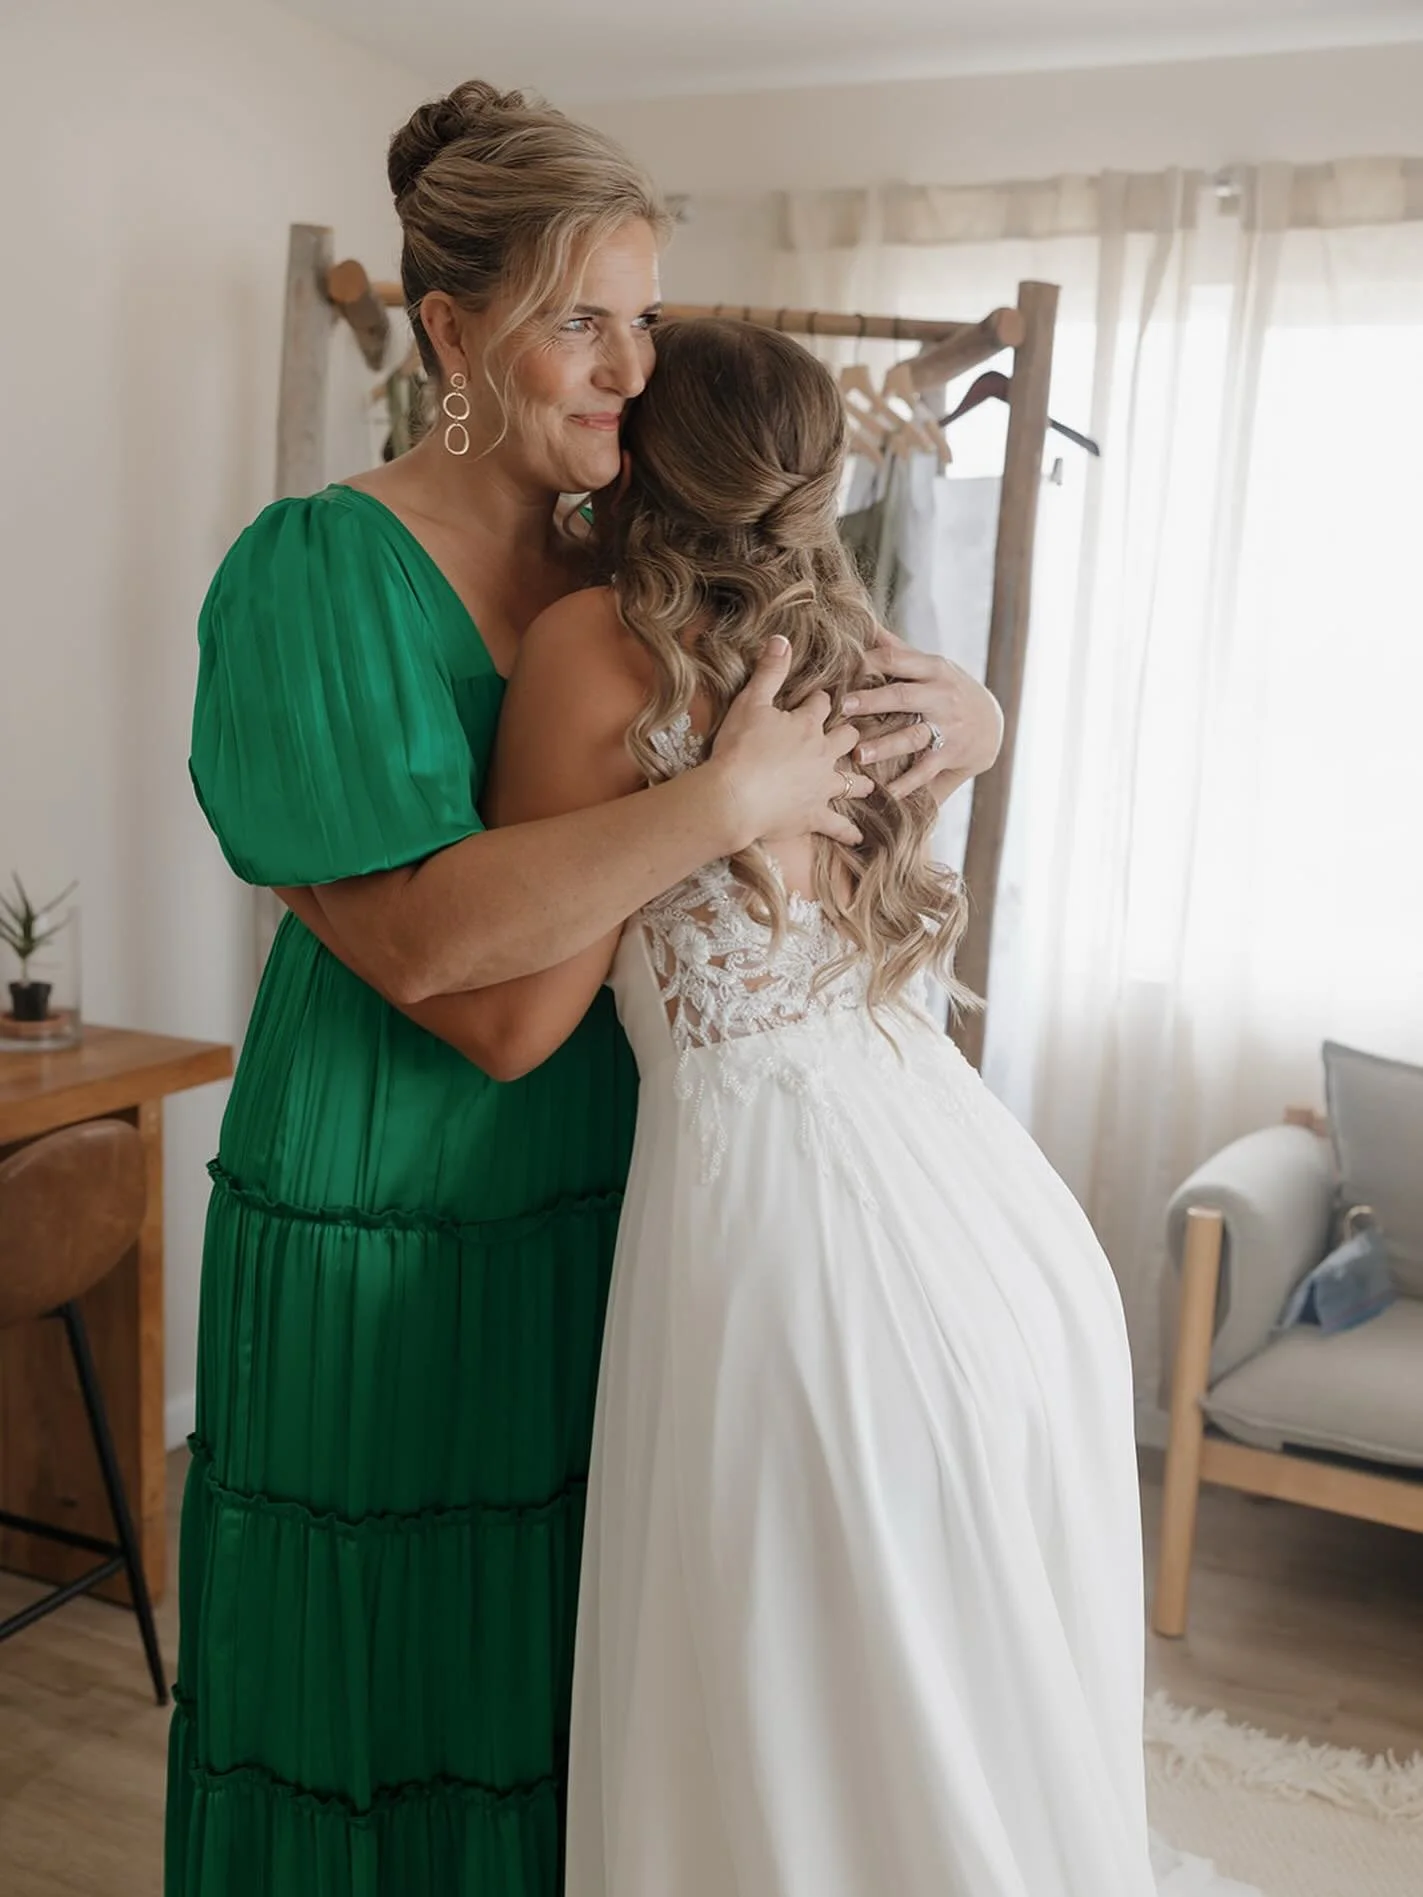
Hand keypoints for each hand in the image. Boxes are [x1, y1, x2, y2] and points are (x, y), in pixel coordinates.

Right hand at [710, 636, 873, 848]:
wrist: (735, 796)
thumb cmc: (740, 747)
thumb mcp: (750, 702)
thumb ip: (769, 671)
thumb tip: (782, 638)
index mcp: (807, 724)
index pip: (821, 704)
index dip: (819, 699)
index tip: (820, 698)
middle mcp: (822, 754)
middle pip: (846, 739)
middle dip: (850, 734)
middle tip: (854, 734)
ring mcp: (821, 786)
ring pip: (851, 781)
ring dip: (860, 781)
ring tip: (870, 783)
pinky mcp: (814, 815)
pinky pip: (837, 825)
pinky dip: (848, 831)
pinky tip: (859, 837)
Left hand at [845, 627, 1002, 801]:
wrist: (992, 723)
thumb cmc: (948, 689)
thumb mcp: (930, 665)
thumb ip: (897, 648)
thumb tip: (864, 622)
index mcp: (932, 668)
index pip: (897, 659)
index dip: (869, 662)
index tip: (841, 667)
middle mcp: (941, 695)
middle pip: (903, 696)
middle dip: (873, 701)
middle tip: (845, 706)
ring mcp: (948, 726)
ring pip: (914, 736)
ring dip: (885, 746)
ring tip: (859, 754)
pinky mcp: (951, 754)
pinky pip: (926, 770)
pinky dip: (907, 783)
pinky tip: (887, 792)